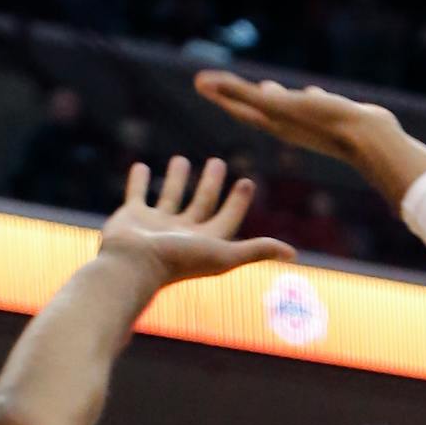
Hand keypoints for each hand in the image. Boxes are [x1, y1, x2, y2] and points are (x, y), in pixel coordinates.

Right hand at [99, 157, 292, 285]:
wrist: (134, 265)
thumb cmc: (180, 261)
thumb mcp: (225, 255)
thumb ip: (257, 251)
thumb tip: (293, 254)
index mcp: (206, 242)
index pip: (228, 218)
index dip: (239, 201)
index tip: (247, 181)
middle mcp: (183, 233)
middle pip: (202, 203)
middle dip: (211, 184)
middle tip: (218, 161)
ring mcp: (157, 225)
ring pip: (170, 196)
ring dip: (177, 179)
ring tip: (181, 159)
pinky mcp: (132, 216)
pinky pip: (137, 194)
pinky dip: (138, 180)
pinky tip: (141, 166)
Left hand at [194, 70, 400, 164]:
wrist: (370, 140)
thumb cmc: (324, 122)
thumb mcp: (275, 104)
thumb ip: (238, 93)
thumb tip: (200, 82)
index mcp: (275, 123)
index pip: (239, 108)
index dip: (219, 95)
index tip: (200, 84)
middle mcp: (291, 125)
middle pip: (259, 109)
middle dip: (243, 97)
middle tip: (227, 86)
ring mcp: (314, 123)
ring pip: (289, 108)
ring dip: (277, 98)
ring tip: (268, 87)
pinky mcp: (335, 117)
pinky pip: (316, 105)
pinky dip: (308, 97)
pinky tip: (312, 91)